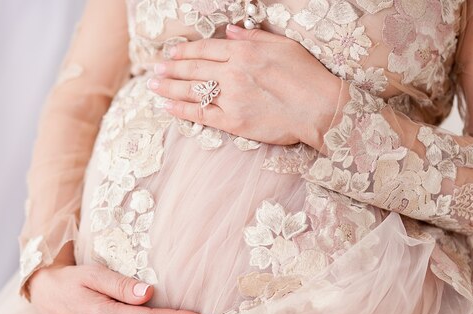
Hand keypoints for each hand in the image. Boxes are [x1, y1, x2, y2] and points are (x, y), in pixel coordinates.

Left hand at [148, 24, 339, 147]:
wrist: (320, 109)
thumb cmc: (307, 76)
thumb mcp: (283, 46)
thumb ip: (252, 38)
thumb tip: (228, 32)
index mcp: (244, 52)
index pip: (206, 49)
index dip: (185, 50)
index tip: (172, 52)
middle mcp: (233, 73)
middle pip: (193, 69)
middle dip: (171, 67)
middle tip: (156, 68)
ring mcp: (231, 98)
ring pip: (192, 91)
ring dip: (169, 86)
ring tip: (153, 85)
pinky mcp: (233, 122)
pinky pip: (200, 114)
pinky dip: (181, 109)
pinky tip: (166, 105)